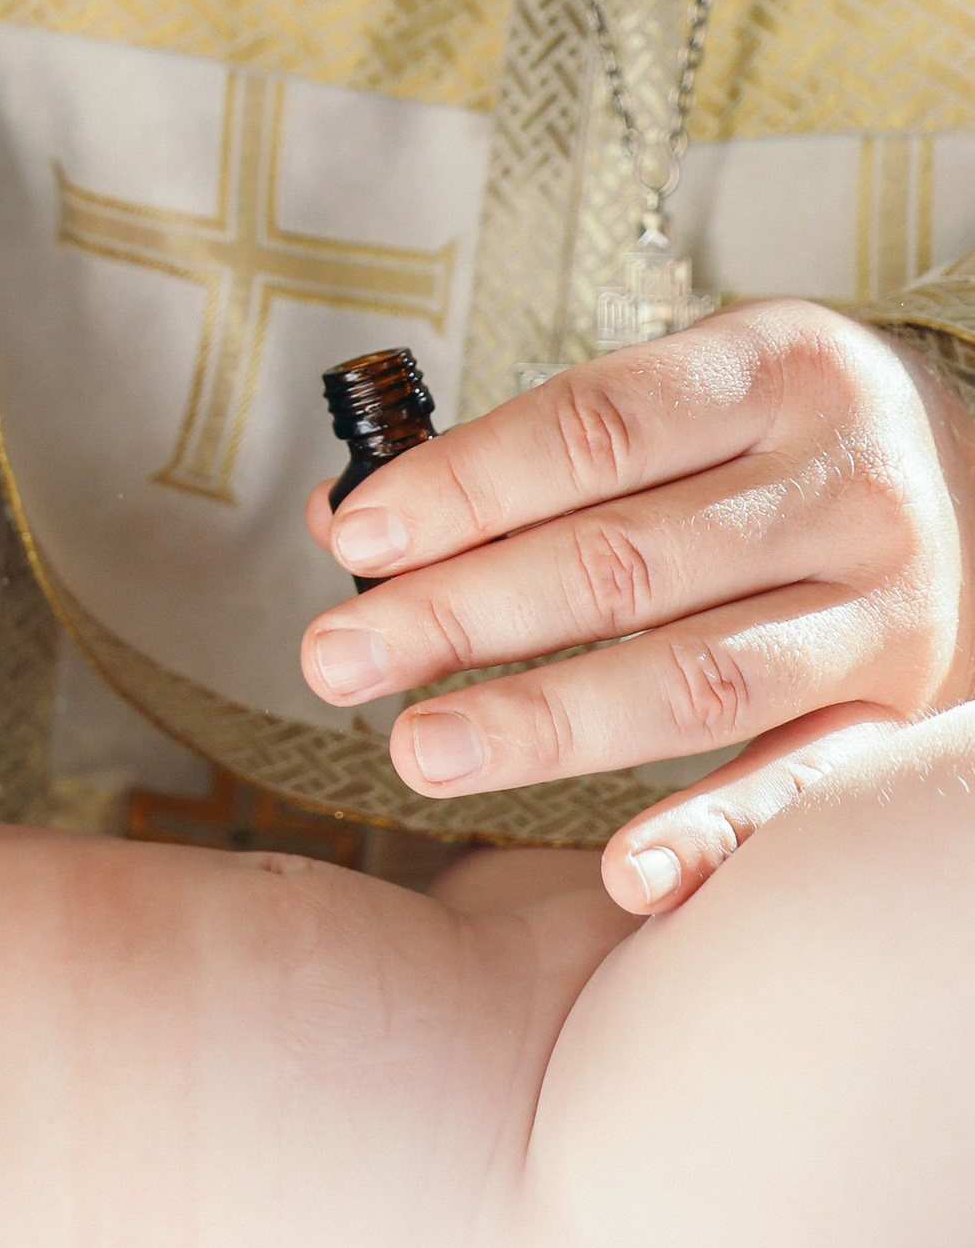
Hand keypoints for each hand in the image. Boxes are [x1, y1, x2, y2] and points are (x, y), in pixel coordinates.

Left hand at [296, 301, 974, 911]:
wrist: (971, 475)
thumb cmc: (771, 434)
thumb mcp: (679, 394)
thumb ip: (528, 457)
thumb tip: (354, 526)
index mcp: (775, 372)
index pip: (595, 428)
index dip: (465, 484)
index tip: (357, 537)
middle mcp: (843, 486)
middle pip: (622, 561)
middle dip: (460, 614)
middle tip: (335, 658)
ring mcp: (882, 608)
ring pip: (694, 677)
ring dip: (543, 723)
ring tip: (418, 748)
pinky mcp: (898, 712)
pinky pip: (800, 783)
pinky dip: (713, 834)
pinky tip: (622, 875)